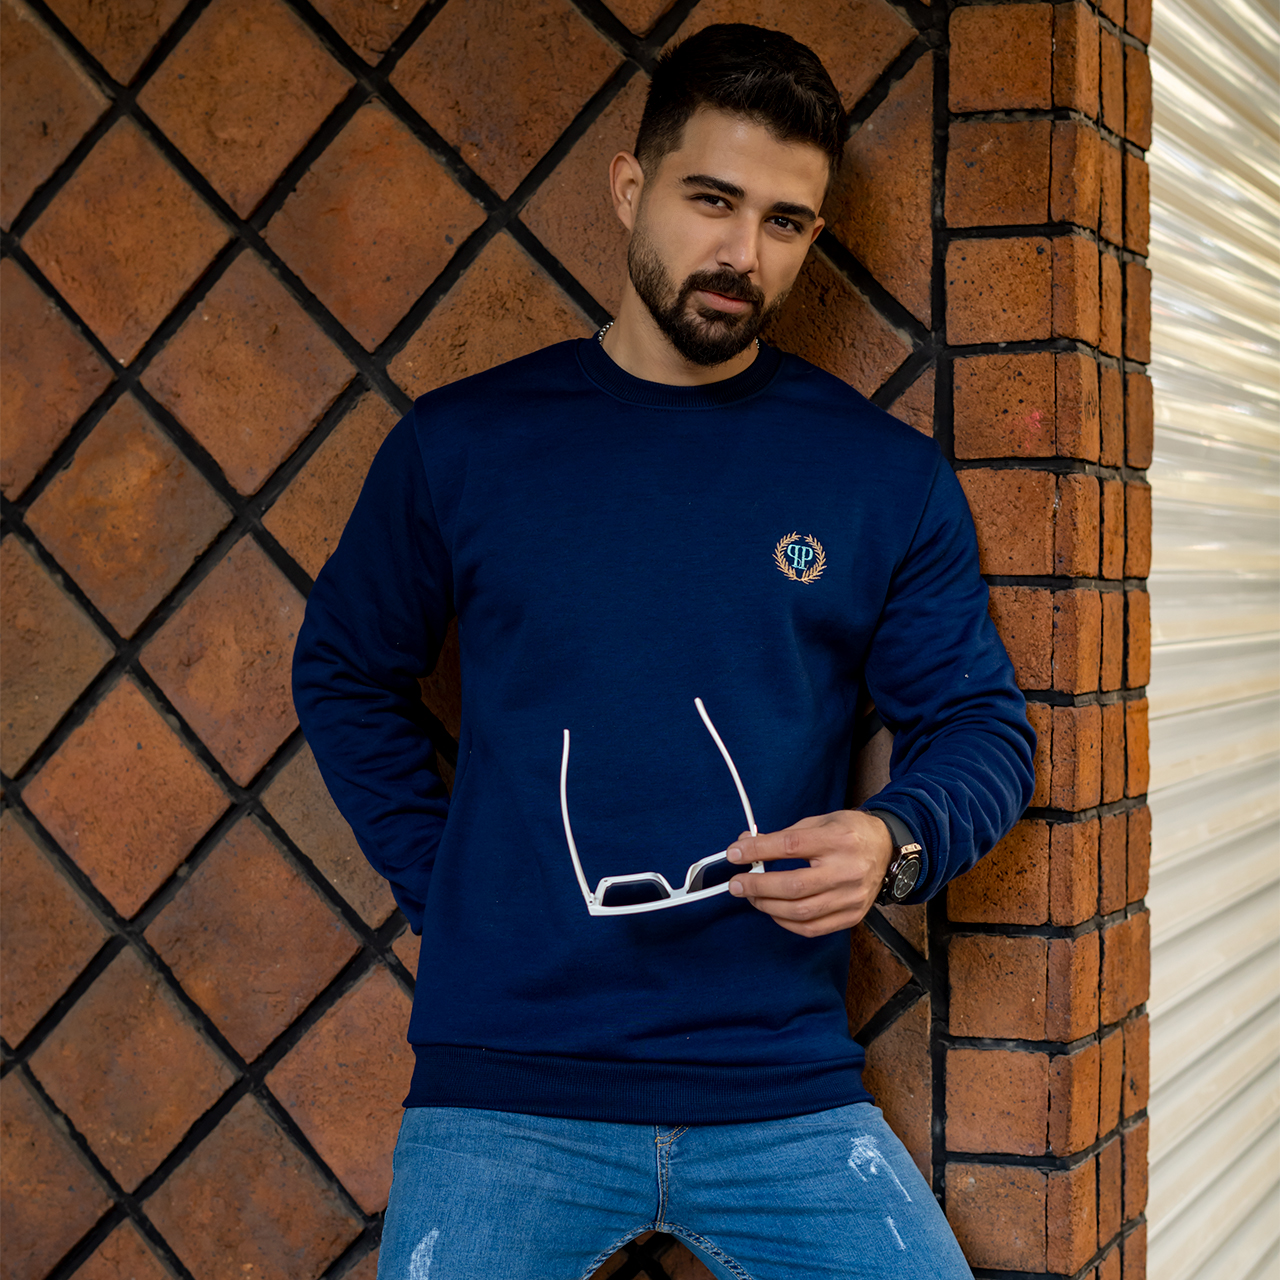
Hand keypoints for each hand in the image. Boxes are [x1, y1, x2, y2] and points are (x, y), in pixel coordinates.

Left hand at [725, 811, 894, 936]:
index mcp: (838, 840)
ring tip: (752, 896)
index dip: (758, 851)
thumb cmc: (850, 832)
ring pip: (801, 911)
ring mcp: (852, 897)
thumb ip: (784, 835)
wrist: (888, 849)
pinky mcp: (853, 915)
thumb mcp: (819, 822)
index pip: (790, 846)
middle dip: (757, 886)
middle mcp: (847, 870)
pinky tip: (774, 911)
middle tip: (736, 884)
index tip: (735, 853)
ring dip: (768, 906)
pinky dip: (787, 922)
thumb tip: (747, 845)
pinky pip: (813, 928)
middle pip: (793, 885)